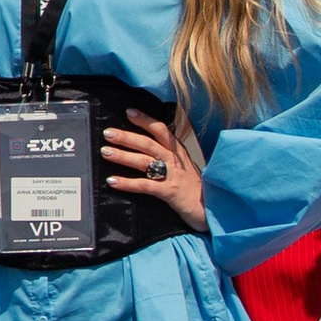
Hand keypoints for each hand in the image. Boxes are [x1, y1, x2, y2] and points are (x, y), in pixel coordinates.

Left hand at [101, 113, 206, 227]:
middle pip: (149, 143)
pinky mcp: (170, 193)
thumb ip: (170, 159)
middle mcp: (175, 161)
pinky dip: (128, 183)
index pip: (161, 130)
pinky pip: (145, 185)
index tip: (129, 112)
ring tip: (105, 152)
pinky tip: (113, 181)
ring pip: (145, 161)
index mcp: (179, 153)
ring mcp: (173, 176)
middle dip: (127, 136)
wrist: (215, 209)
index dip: (146, 120)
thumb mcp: (185, 169)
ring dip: (123, 155)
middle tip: (108, 132)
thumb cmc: (196, 190)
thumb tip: (148, 151)